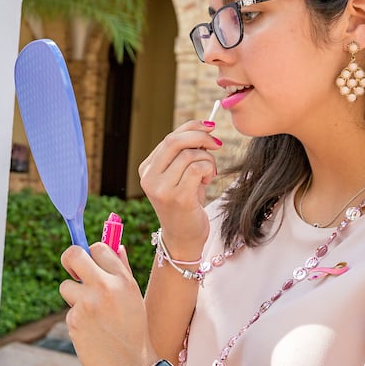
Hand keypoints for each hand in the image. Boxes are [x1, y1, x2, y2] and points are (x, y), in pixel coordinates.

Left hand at [59, 243, 157, 365]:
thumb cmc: (134, 330)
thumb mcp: (134, 296)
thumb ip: (122, 269)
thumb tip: (115, 245)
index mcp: (123, 279)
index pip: (99, 247)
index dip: (91, 253)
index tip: (90, 260)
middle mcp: (104, 287)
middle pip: (73, 254)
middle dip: (69, 258)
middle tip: (73, 270)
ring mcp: (87, 304)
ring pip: (66, 286)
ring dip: (73, 296)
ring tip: (91, 313)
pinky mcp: (74, 321)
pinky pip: (69, 311)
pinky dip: (77, 319)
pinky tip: (92, 332)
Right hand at [139, 120, 220, 258]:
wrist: (183, 238)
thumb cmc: (186, 205)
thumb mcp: (181, 176)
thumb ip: (186, 154)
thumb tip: (204, 129)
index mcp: (147, 168)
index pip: (169, 137)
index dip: (192, 127)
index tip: (210, 127)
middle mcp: (149, 177)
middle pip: (175, 141)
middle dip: (201, 137)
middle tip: (217, 144)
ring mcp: (160, 188)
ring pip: (189, 155)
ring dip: (207, 160)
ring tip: (209, 174)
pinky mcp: (176, 197)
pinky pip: (197, 169)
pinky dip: (208, 170)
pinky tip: (207, 181)